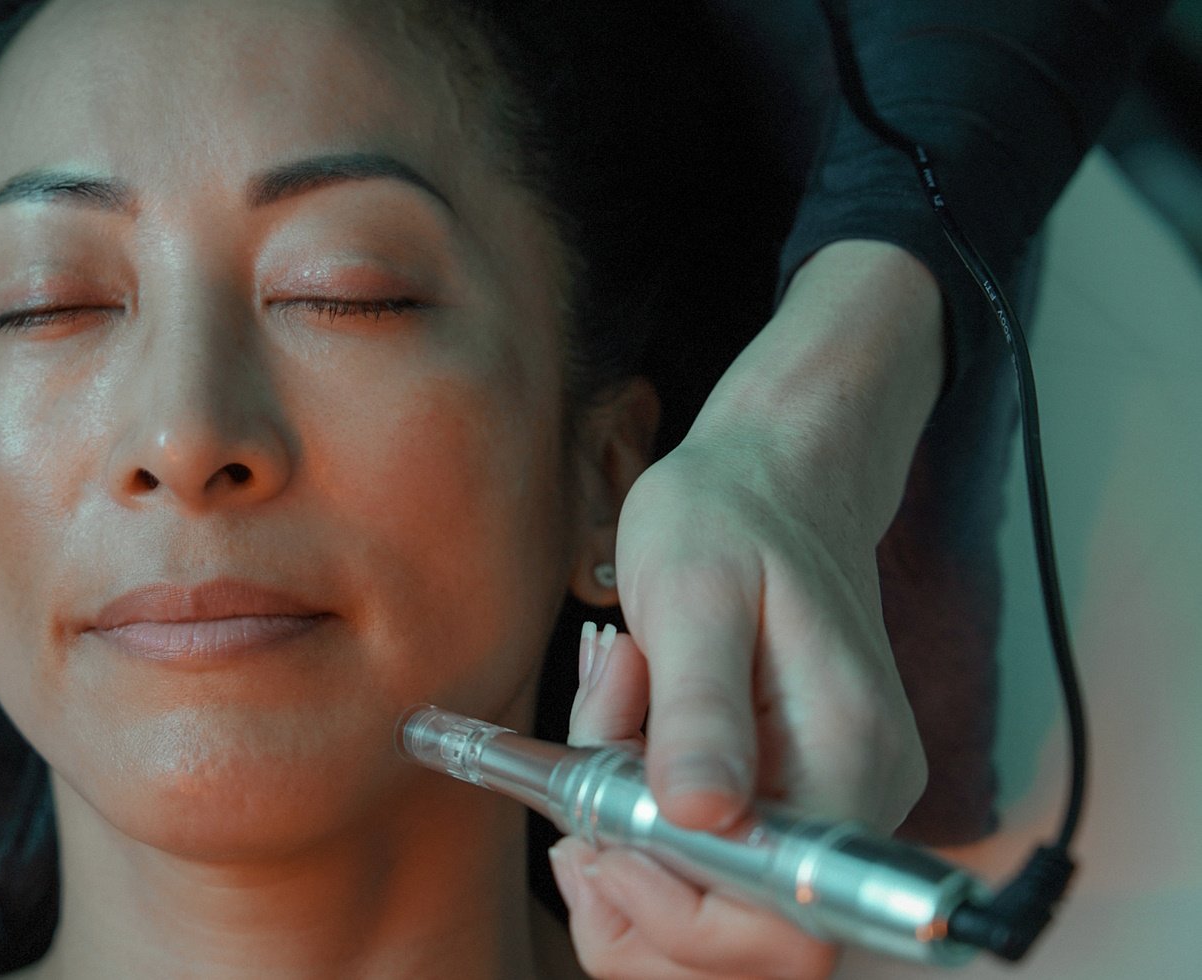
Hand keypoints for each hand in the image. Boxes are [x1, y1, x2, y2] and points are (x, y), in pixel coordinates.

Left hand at [548, 240, 943, 976]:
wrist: (773, 479)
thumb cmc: (727, 515)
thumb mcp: (693, 590)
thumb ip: (698, 709)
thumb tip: (701, 821)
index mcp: (850, 759)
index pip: (788, 926)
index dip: (679, 912)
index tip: (601, 836)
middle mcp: (857, 806)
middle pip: (756, 954)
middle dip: (639, 901)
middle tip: (576, 813)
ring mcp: (826, 812)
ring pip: (725, 935)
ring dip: (630, 877)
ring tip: (591, 776)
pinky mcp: (788, 805)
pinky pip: (713, 881)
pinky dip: (641, 853)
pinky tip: (614, 775)